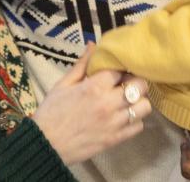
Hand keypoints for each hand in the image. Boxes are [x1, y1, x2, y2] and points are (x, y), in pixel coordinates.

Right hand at [31, 43, 151, 164]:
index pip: (122, 70)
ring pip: (144, 106)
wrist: (45, 145)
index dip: (121, 69)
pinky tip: (123, 117)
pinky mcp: (116, 139)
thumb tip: (93, 45)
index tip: (117, 72)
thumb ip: (81, 65)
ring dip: (138, 101)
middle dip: (135, 82)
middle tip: (126, 85)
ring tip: (128, 101)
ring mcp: (115, 122)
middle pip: (140, 85)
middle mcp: (109, 103)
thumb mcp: (63, 84)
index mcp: (95, 86)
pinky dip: (135, 121)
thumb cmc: (52, 112)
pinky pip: (139, 126)